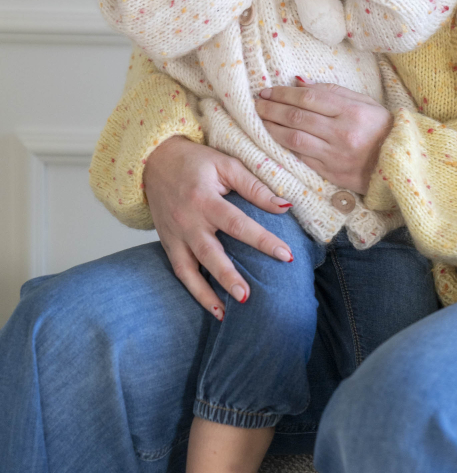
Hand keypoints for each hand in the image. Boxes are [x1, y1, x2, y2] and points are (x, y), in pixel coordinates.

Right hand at [143, 136, 294, 317]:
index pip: (238, 223)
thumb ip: (255, 187)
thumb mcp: (226, 165)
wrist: (154, 160)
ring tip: (227, 312)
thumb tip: (285, 205)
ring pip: (190, 269)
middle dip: (228, 276)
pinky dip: (194, 291)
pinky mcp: (168, 242)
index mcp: (205, 199)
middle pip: (210, 252)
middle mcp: (188, 221)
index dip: (262, 240)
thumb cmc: (195, 161)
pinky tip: (212, 308)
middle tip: (248, 296)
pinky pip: (180, 271)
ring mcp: (175, 234)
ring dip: (207, 293)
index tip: (286, 255)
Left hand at [254, 78, 392, 193]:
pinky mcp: (331, 173)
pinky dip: (285, 148)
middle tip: (256, 104)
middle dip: (272, 109)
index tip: (267, 91)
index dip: (283, 94)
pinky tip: (274, 140)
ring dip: (272, 129)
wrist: (401, 161)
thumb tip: (298, 82)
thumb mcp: (363, 102)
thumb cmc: (381, 126)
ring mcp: (335, 155)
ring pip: (294, 139)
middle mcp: (342, 132)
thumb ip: (331, 91)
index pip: (308, 98)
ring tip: (259, 121)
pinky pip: (302, 158)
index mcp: (350, 110)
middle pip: (297, 117)